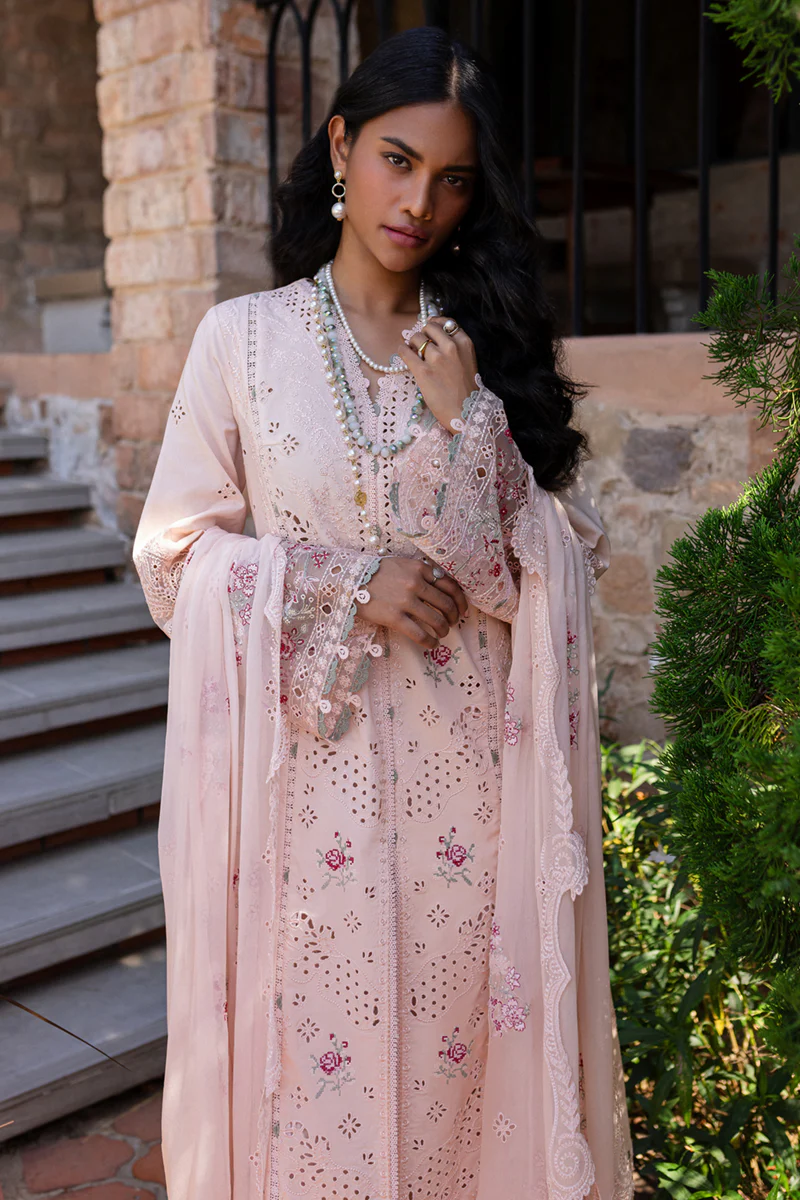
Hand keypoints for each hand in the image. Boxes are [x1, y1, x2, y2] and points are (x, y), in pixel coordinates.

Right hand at [355, 556, 468, 649]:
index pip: (449, 585)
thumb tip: (439, 585)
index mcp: (418, 568)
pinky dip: (430, 642)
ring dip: (443, 630)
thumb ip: (419, 572)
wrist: (347, 580)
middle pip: (446, 604)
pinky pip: (420, 634)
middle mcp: (415, 583)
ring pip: (436, 620)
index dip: (460, 600)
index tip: (463, 609)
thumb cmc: (373, 572)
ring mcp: (405, 601)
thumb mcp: (399, 564)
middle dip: (454, 616)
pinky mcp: (395, 618)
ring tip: (442, 633)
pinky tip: (432, 645)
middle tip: (453, 623)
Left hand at [395, 316, 478, 432]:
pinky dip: (402, 350)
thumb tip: (432, 335)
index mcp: (464, 343)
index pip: (446, 322)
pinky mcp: (423, 371)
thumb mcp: (468, 361)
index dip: (436, 324)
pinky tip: (403, 353)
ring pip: (416, 337)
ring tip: (414, 352)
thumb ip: (455, 346)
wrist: (466, 412)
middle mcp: (451, 347)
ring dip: (412, 343)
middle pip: (429, 327)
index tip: (430, 330)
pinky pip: (405, 351)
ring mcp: (436, 359)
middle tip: (421, 344)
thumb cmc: (466, 389)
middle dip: (423, 333)